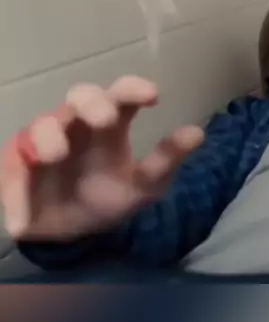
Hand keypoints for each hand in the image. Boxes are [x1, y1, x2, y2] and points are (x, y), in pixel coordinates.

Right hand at [0, 76, 203, 241]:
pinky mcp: (18, 164)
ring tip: (57, 154)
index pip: (121, 95)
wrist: (74, 232)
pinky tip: (23, 219)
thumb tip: (197, 132)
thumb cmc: (108, 196)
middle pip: (81, 96)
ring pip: (43, 125)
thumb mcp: (144, 186)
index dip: (133, 89)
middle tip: (105, 119)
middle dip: (92, 103)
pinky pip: (14, 168)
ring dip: (49, 136)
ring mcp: (45, 140)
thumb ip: (166, 160)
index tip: (153, 96)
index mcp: (109, 124)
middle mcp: (76, 123)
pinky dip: (16, 190)